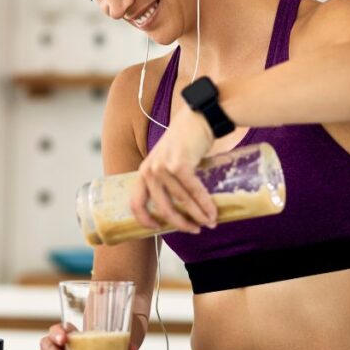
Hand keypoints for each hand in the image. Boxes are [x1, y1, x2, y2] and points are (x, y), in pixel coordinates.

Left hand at [131, 106, 217, 233]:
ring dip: (198, 215)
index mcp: (143, 173)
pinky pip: (193, 190)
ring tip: (210, 222)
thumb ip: (168, 182)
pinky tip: (213, 212)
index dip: (145, 220)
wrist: (197, 119)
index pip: (136, 203)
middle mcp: (149, 171)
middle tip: (196, 230)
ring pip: (181, 201)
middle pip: (164, 207)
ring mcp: (163, 167)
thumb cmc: (185, 143)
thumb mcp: (167, 163)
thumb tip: (180, 211)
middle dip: (181, 223)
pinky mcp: (179, 164)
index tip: (159, 229)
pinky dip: (204, 204)